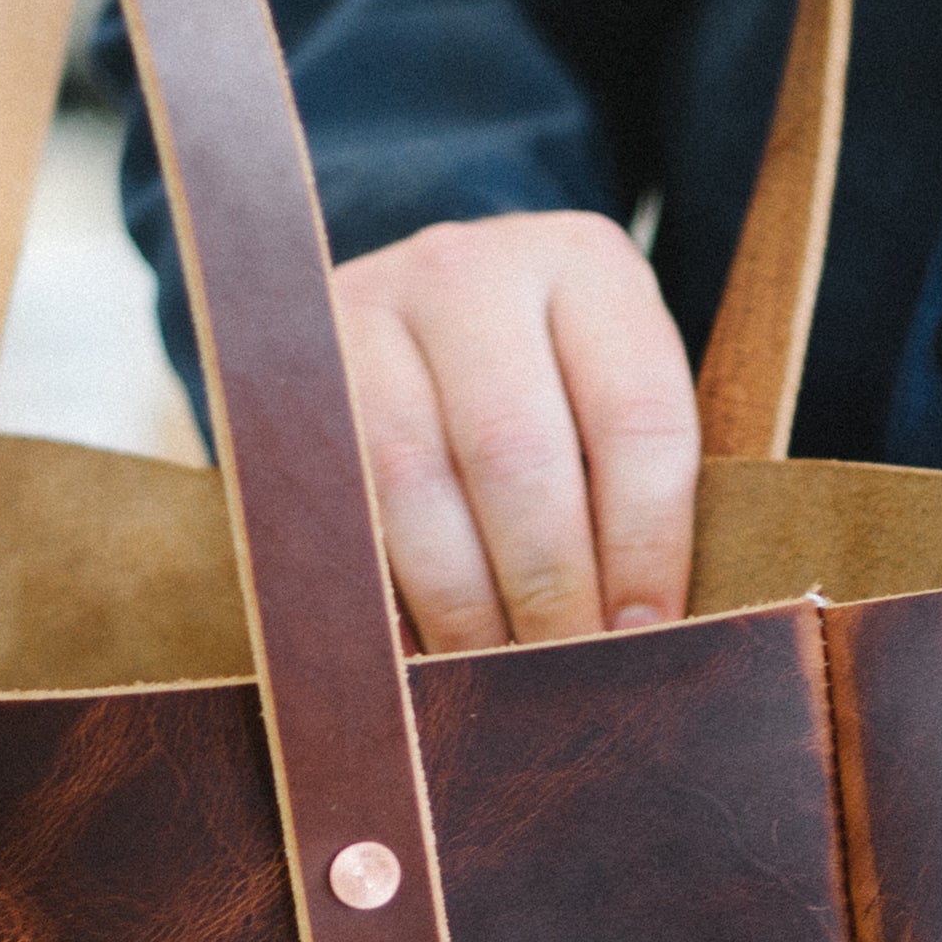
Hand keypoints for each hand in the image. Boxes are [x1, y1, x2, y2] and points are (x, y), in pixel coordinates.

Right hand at [330, 210, 697, 651]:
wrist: (421, 301)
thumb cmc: (547, 374)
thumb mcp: (605, 385)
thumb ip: (635, 479)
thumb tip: (649, 634)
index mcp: (587, 264)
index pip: (635, 417)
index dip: (646, 543)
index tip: (648, 635)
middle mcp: (471, 272)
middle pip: (515, 453)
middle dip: (546, 588)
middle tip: (567, 677)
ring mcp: (367, 312)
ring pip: (410, 484)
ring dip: (458, 606)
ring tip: (493, 677)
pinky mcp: (291, 372)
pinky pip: (337, 507)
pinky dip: (380, 595)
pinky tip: (416, 654)